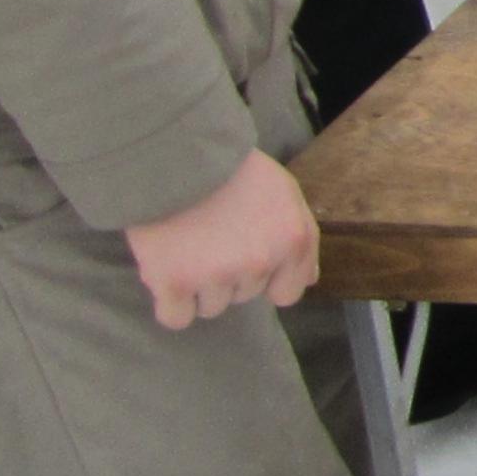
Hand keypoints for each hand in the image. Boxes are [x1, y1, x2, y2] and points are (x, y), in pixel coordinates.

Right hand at [124, 152, 318, 331]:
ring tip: (190, 246)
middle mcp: (259, 264)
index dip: (268, 279)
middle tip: (213, 238)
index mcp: (292, 241)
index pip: (287, 293)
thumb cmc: (234, 173)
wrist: (176, 157)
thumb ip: (303, 237)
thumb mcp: (285, 193)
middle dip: (230, 275)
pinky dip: (171, 304)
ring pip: (211, 308)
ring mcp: (215, 276)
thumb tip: (308, 279)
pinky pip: (176, 318)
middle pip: (245, 297)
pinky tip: (168, 272)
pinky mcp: (173, 283)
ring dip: (200, 287)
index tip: (248, 257)